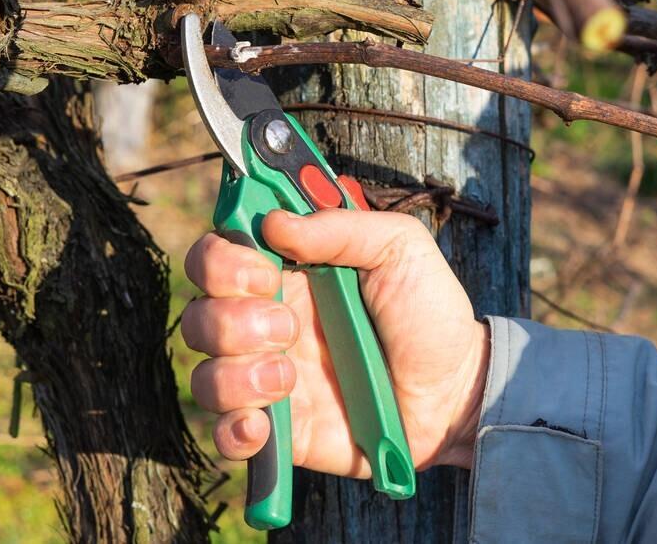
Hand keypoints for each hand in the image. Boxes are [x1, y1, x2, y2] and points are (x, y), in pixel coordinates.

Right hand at [181, 209, 488, 475]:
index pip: (217, 256)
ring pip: (205, 376)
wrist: (457, 391)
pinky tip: (265, 423)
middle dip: (232, 319)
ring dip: (238, 374)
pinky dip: (234, 430)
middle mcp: (268, 324)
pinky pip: (225, 435)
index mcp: (289, 275)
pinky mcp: (283, 430)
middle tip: (288, 324)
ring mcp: (270, 379)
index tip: (264, 268)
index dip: (223, 260)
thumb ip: (342, 227)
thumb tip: (275, 222)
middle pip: (199, 315)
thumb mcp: (400, 248)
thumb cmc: (430, 314)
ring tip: (291, 377)